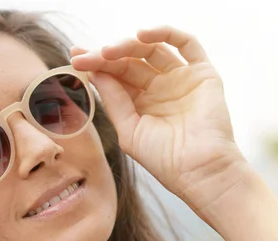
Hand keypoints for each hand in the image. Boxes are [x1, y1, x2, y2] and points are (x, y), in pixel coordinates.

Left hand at [70, 25, 247, 202]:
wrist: (199, 171)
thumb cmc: (165, 160)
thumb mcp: (129, 130)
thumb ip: (114, 99)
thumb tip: (93, 72)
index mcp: (142, 103)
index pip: (116, 76)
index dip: (96, 65)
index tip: (75, 58)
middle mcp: (160, 88)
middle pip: (131, 60)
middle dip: (106, 55)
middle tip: (85, 55)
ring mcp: (181, 79)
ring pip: (153, 49)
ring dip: (129, 44)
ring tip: (109, 51)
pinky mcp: (202, 74)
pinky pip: (187, 44)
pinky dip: (165, 33)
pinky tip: (142, 35)